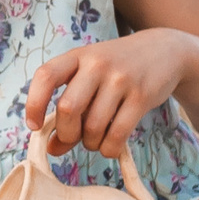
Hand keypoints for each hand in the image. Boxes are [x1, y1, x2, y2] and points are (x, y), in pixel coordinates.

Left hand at [24, 30, 193, 157]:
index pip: (45, 77)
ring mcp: (120, 79)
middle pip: (68, 108)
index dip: (33, 104)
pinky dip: (109, 149)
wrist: (165, 51)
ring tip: (94, 140)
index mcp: (77, 56)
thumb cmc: (116, 70)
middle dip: (66, 134)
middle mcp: (97, 64)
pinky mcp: (141, 96)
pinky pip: (117, 134)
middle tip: (72, 138)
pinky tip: (110, 146)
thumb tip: (51, 149)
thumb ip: (69, 110)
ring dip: (90, 144)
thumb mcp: (89, 79)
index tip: (34, 126)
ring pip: (93, 126)